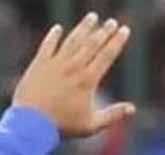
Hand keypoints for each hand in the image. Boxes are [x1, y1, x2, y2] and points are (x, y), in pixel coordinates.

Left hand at [12, 13, 134, 138]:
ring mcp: (55, 63)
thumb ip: (113, 115)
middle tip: (112, 21)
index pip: (106, 55)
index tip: (124, 30)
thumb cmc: (63, 126)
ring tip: (92, 17)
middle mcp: (73, 67)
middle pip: (92, 44)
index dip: (117, 41)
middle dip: (104, 31)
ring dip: (83, 27)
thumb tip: (132, 109)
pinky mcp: (39, 64)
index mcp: (88, 80)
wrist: (32, 123)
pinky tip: (58, 29)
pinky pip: (48, 45)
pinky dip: (53, 36)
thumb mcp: (92, 125)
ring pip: (72, 40)